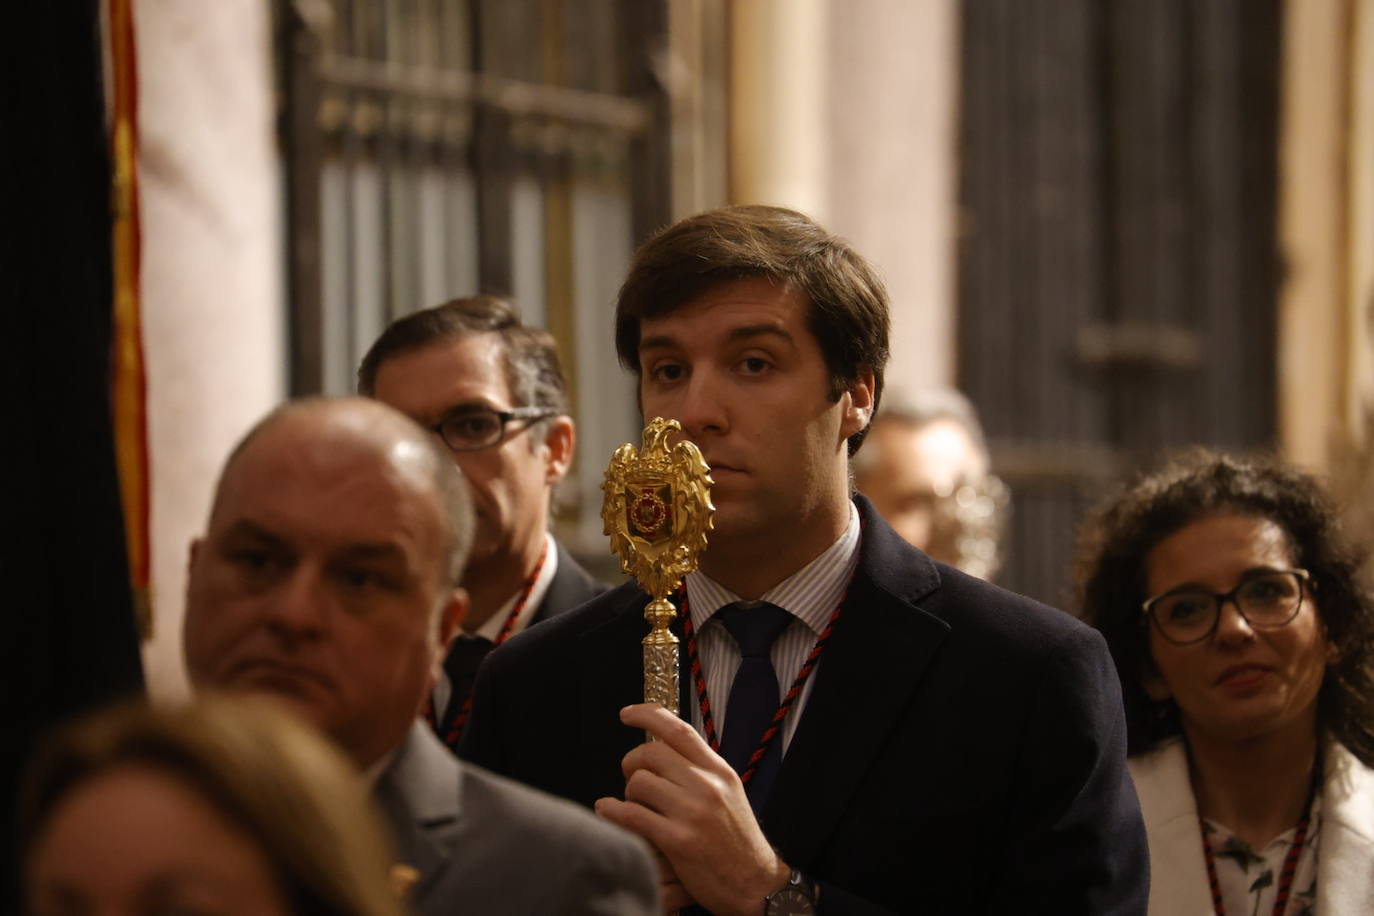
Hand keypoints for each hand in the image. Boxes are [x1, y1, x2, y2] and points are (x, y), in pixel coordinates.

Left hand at [594, 703, 790, 915]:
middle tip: (629, 776)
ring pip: (639, 783)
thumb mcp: (729, 794)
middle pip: (652, 753)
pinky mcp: (679, 840)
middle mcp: (707, 786)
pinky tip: (608, 811)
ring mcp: (693, 812)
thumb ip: (701, 771)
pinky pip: (632, 815)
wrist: (756, 884)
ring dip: (627, 793)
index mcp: (719, 771)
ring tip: (632, 804)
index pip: (679, 730)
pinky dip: (612, 811)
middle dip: (631, 763)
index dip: (648, 715)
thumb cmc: (738, 842)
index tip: (626, 714)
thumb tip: (664, 749)